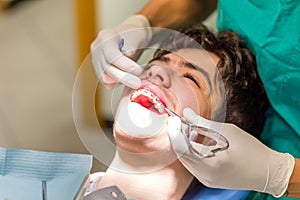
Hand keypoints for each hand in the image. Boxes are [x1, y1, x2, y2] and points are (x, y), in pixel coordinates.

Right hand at [90, 15, 151, 88]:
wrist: (131, 38)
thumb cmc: (135, 36)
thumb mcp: (136, 36)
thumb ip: (131, 46)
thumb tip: (128, 55)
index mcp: (105, 37)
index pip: (111, 55)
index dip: (125, 65)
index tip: (138, 70)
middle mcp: (97, 49)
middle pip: (106, 69)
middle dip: (125, 77)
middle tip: (138, 83)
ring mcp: (96, 60)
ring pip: (105, 78)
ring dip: (122, 81)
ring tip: (135, 79)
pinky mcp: (99, 70)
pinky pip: (107, 82)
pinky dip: (118, 83)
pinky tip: (128, 78)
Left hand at [167, 108, 294, 196]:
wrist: (269, 172)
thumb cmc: (252, 151)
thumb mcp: (228, 132)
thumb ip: (203, 123)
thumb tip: (186, 113)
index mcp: (210, 165)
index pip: (180, 148)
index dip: (174, 131)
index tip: (174, 118)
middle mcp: (204, 176)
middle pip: (180, 153)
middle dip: (178, 136)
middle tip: (182, 121)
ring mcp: (206, 180)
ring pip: (185, 159)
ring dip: (184, 143)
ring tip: (193, 128)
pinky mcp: (208, 180)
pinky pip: (193, 164)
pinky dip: (191, 151)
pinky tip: (198, 140)